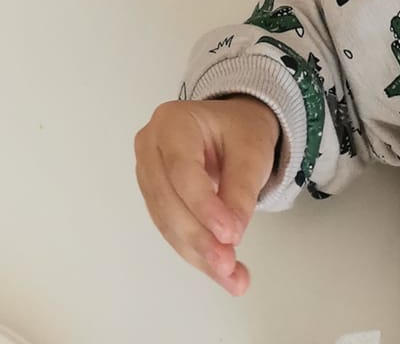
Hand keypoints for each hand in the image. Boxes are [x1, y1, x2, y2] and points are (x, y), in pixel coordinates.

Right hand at [135, 95, 279, 293]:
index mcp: (171, 122)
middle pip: (167, 199)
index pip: (181, 169)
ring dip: (198, 254)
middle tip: (229, 265)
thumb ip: (241, 191)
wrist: (232, 130)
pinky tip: (220, 272)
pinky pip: (171, 231)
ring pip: (166, 222)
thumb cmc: (239, 132)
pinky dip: (196, 254)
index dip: (203, 205)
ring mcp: (148, 174)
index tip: (230, 236)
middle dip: (198, 237)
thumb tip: (231, 236)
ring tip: (232, 277)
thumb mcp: (251, 153)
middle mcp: (150, 146)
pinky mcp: (155, 200)